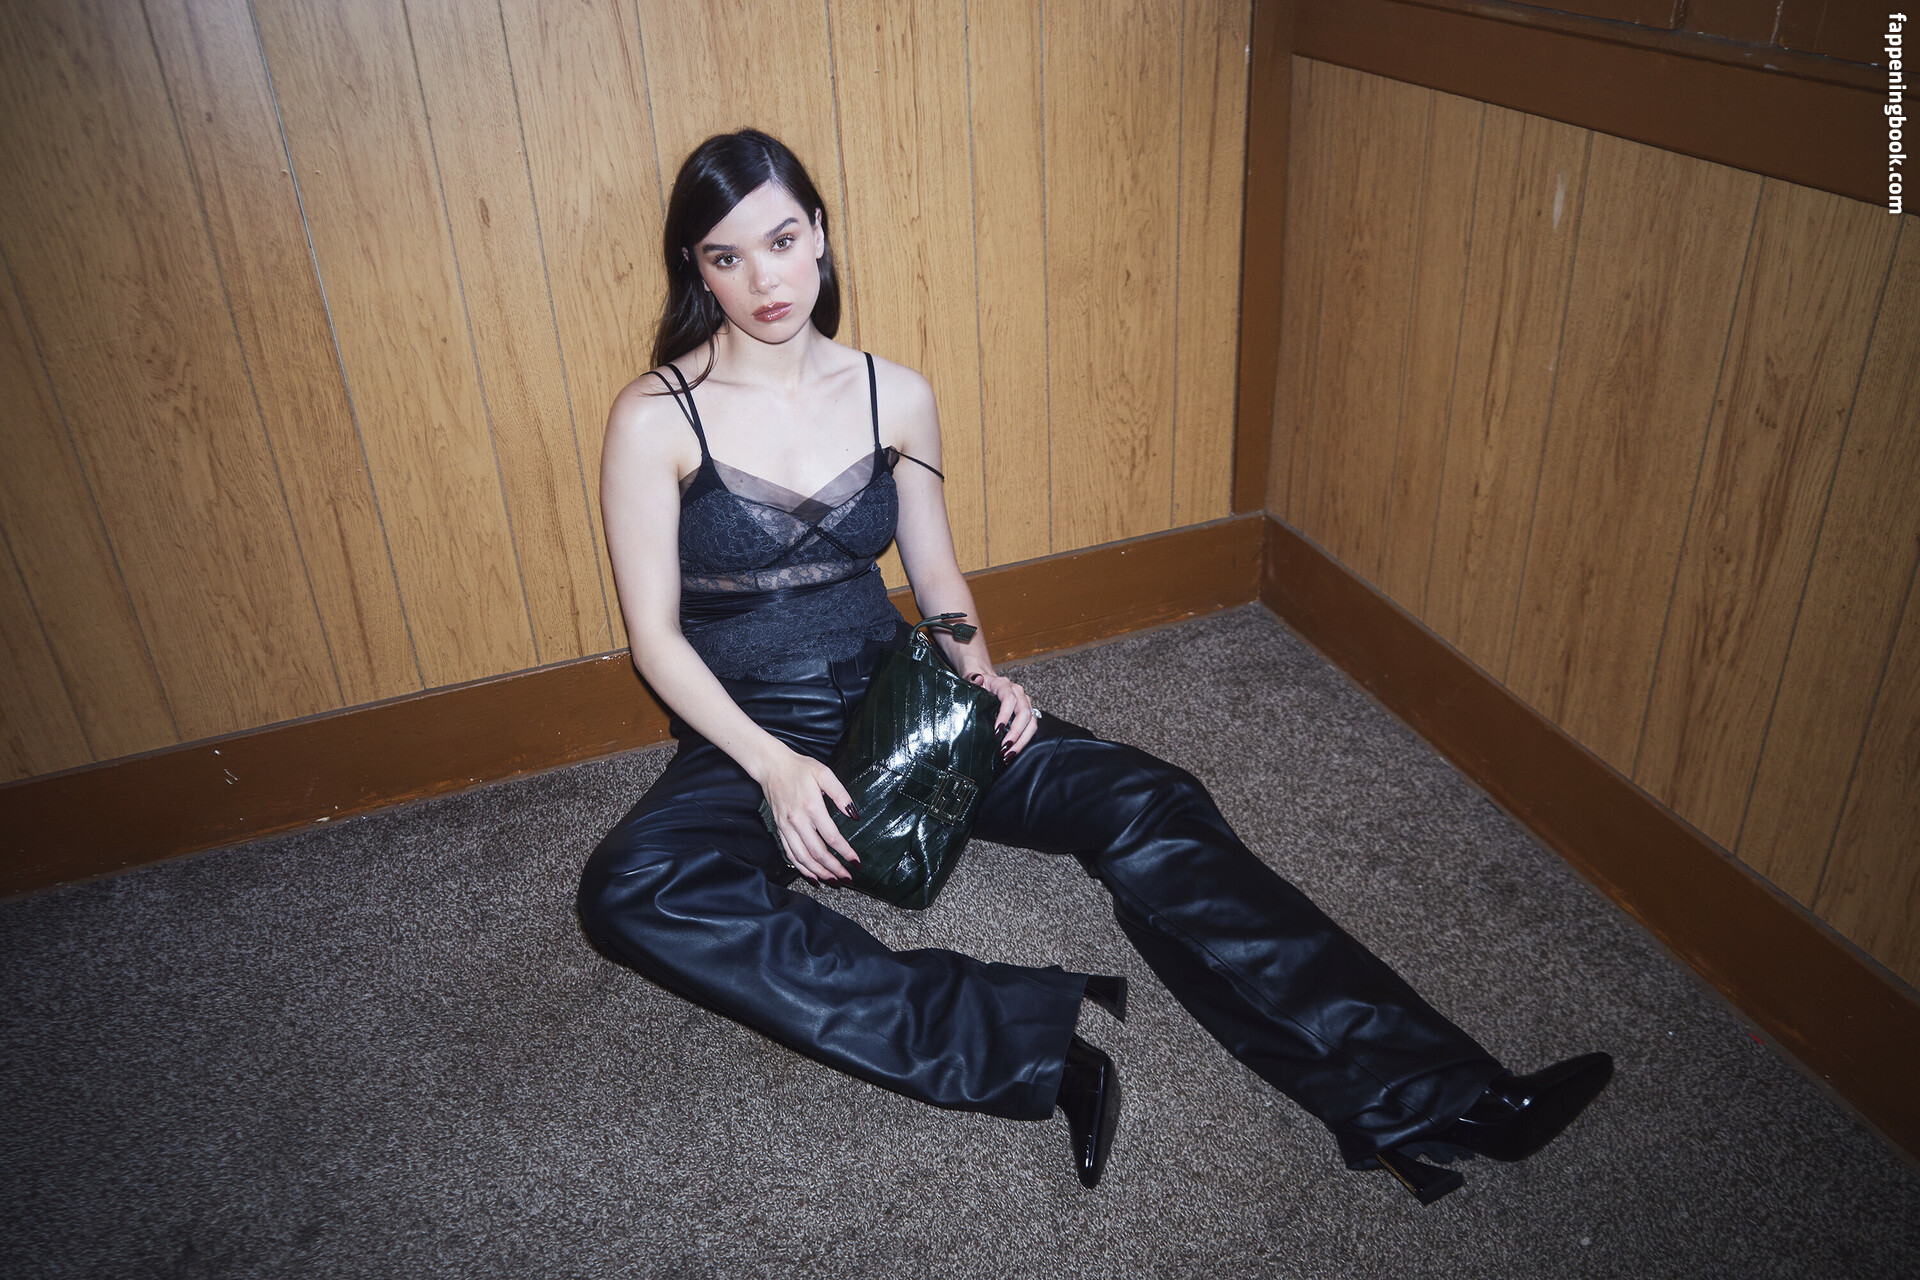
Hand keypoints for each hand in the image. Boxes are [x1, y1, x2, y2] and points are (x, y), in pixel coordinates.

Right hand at [758, 746, 860, 883]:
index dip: (845, 852)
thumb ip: (840, 794)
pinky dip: (801, 868)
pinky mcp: (779, 829)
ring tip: (832, 881)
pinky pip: (790, 854)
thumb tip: (853, 815)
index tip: (856, 862)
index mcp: (811, 807)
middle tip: (847, 878)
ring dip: (818, 872)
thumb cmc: (799, 768)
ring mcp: (786, 827)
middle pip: (817, 853)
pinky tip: (812, 875)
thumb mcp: (824, 774)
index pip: (831, 837)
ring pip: (802, 857)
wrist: (771, 766)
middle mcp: (797, 821)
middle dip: (834, 869)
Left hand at [968, 670, 1039, 758]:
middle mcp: (1018, 692)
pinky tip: (1013, 751)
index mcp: (1003, 684)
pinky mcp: (1027, 712)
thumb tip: (977, 679)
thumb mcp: (971, 679)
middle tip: (1004, 748)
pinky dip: (1024, 741)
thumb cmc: (978, 683)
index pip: (1009, 699)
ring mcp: (1024, 702)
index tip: (997, 730)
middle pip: (1024, 712)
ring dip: (1022, 740)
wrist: (987, 682)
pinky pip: (1031, 727)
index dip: (1005, 714)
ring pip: (1031, 722)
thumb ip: (972, 679)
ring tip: (1009, 754)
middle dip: (1016, 732)